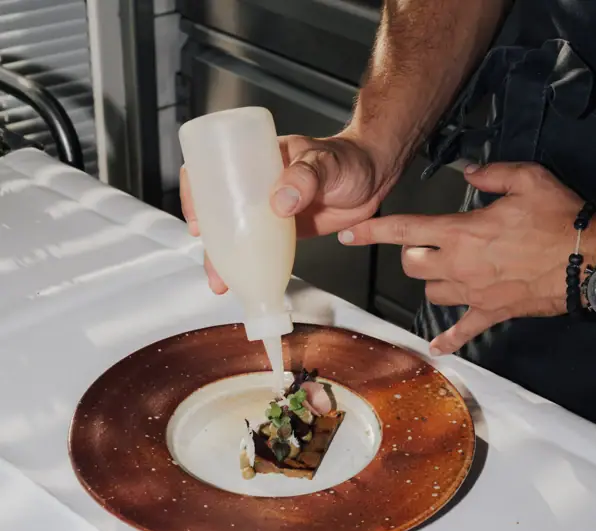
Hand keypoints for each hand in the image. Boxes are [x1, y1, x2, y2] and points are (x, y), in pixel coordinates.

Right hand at [180, 133, 387, 293]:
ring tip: (222, 284)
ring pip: (237, 233)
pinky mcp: (283, 229)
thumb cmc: (350, 158)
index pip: (211, 169)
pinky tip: (246, 282)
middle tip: (212, 265)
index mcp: (256, 158)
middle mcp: (256, 184)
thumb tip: (279, 202)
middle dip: (209, 241)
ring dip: (226, 260)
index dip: (196, 193)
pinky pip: (260, 247)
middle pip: (218, 210)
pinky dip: (251, 265)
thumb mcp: (325, 163)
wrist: (375, 176)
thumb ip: (304, 177)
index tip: (197, 219)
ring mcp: (268, 208)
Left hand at [338, 162, 587, 354]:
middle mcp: (460, 266)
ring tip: (445, 272)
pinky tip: (437, 348)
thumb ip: (491, 174)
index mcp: (462, 233)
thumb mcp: (528, 180)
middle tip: (426, 245)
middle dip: (412, 254)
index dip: (372, 231)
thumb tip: (468, 171)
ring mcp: (473, 294)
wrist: (587, 261)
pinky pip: (462, 331)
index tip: (349, 234)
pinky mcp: (490, 313)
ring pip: (431, 294)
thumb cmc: (559, 221)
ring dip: (431, 282)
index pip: (405, 231)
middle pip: (412, 266)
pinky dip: (449, 339)